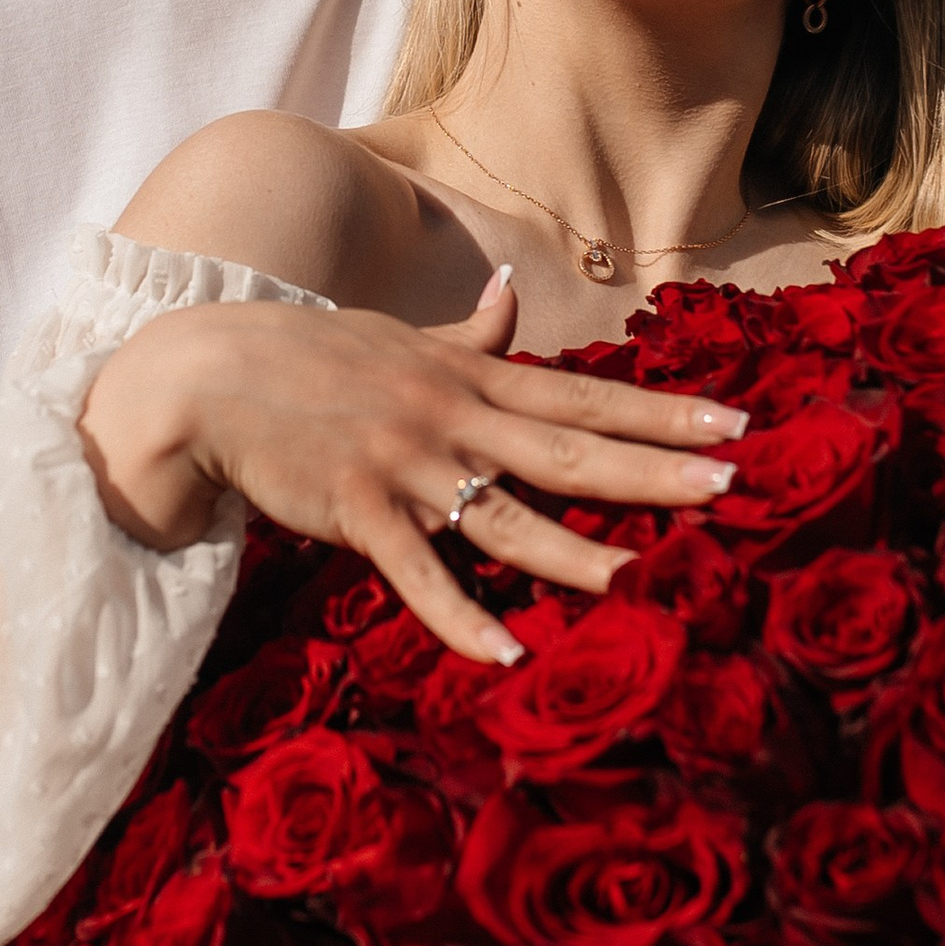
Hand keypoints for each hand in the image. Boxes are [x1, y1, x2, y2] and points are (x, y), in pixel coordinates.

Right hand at [75, 277, 745, 666]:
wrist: (208, 375)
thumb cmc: (307, 356)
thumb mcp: (401, 337)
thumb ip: (470, 333)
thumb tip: (513, 294)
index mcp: (470, 377)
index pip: (585, 394)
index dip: (662, 409)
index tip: (736, 420)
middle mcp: (451, 416)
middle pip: (569, 448)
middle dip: (654, 469)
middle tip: (732, 485)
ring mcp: (405, 464)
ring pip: (505, 515)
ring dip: (575, 548)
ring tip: (640, 577)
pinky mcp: (356, 509)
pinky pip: (417, 573)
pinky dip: (458, 616)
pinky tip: (505, 651)